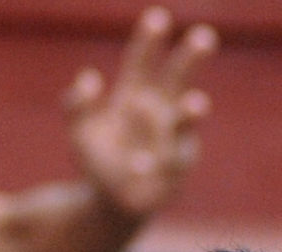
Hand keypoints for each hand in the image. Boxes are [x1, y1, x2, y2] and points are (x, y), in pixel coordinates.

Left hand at [65, 7, 217, 219]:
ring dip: (190, 112)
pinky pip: (166, 163)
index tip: (160, 16)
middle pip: (177, 81)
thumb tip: (91, 77)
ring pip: (184, 122)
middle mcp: (160, 114)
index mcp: (135, 96)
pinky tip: (136, 166)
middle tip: (205, 36)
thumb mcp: (79, 130)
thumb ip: (76, 104)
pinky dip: (150, 164)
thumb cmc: (99, 160)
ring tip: (197, 103)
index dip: (150, 41)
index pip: (143, 63)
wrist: (114, 203)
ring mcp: (173, 140)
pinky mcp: (175, 170)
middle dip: (190, 59)